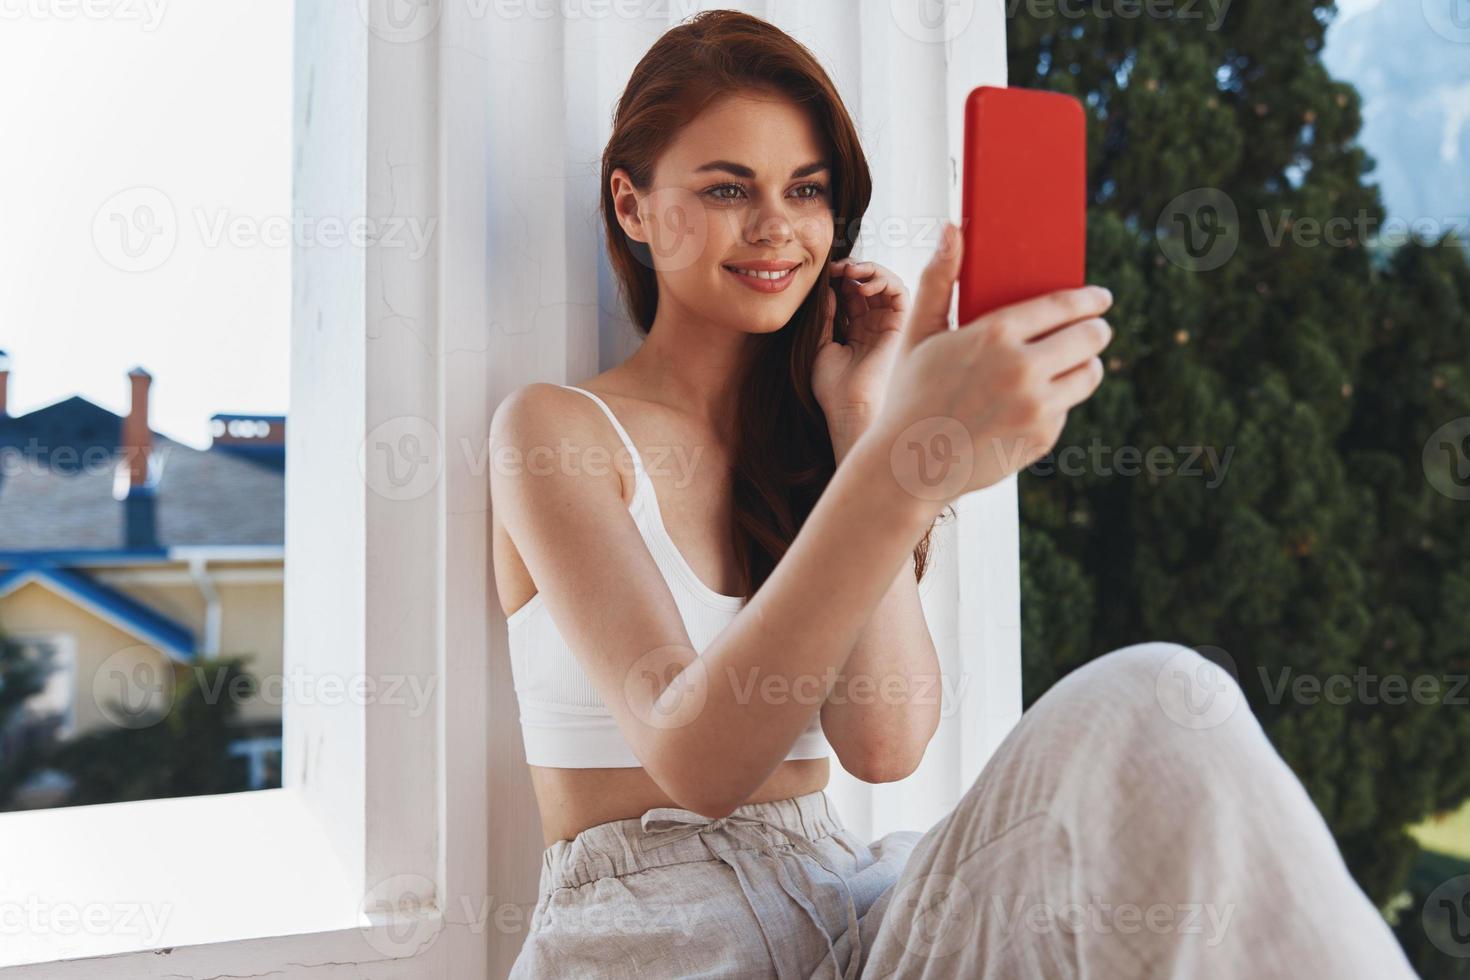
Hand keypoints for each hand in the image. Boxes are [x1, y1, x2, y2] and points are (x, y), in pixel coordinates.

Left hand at [811, 257, 910, 458]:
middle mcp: (875, 326)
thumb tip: (827, 288)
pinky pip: (900, 293)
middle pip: (869, 285)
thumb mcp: (820, 345)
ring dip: (870, 271)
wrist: (850, 409)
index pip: (851, 293)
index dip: (840, 279)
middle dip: (854, 270)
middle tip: (837, 268)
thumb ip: (825, 316)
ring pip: (887, 284)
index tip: (824, 273)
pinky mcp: (902, 327)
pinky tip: (863, 285)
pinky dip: (884, 281)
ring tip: (850, 271)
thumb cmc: (834, 388)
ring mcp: (889, 326)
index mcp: (856, 331)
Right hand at [870, 222, 1114, 504]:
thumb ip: (939, 280)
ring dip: (1087, 365)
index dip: (1089, 300)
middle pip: (1089, 338)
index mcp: (995, 335)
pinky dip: (1057, 403)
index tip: (1100, 298)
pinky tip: (1034, 404)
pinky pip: (1066, 410)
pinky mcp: (1042, 438)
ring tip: (1077, 363)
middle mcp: (1023, 370)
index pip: (1064, 306)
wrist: (909, 466)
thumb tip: (952, 229)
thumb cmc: (911, 395)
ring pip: (1089, 375)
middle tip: (1096, 329)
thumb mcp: (920, 335)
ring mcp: (1036, 408)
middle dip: (1097, 330)